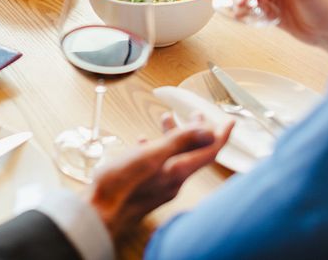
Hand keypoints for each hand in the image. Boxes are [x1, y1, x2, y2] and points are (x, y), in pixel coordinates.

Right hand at [87, 114, 230, 239]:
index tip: (229, 121)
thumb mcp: (150, 156)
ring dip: (174, 137)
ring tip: (166, 119)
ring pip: (175, 157)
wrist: (99, 213)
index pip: (209, 151)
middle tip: (195, 114)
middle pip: (193, 153)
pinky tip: (144, 142)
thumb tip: (207, 131)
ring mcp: (162, 186)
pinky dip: (157, 149)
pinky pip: (161, 165)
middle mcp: (174, 180)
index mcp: (178, 171)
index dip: (221, 134)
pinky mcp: (149, 188)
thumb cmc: (119, 186)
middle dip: (196, 131)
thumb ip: (178, 142)